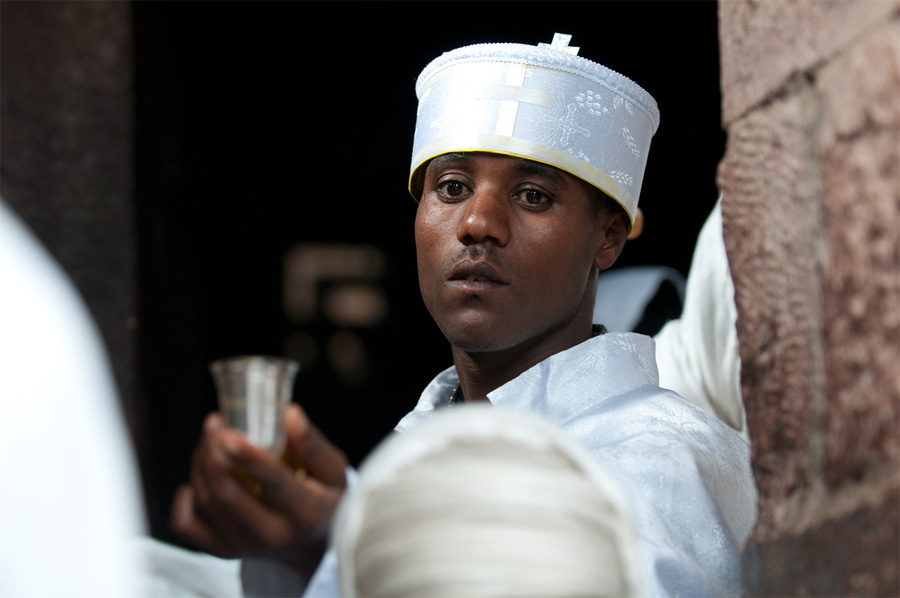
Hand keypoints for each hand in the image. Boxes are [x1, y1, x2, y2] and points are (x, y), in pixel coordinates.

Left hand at [170, 404, 347, 577]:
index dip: (248, 458)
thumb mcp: (333, 471)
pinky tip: (201, 478)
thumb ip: (313, 444)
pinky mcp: (222, 550)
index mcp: (305, 512)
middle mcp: (271, 534)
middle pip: (226, 494)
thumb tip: (290, 414)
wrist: (313, 548)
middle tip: (215, 424)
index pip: (272, 483)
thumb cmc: (326, 501)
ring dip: (201, 463)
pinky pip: (186, 522)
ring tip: (211, 440)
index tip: (228, 435)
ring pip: (205, 502)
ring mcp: (243, 546)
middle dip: (213, 453)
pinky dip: (185, 497)